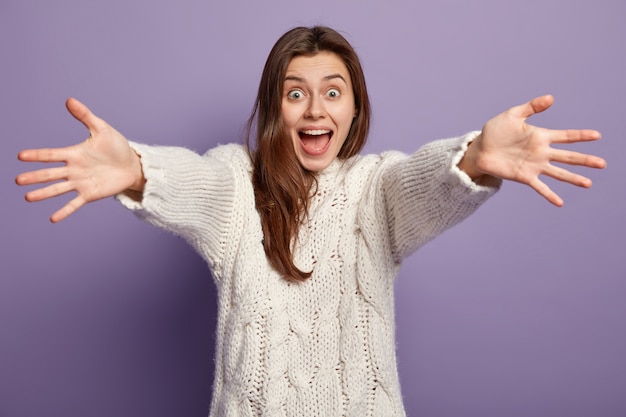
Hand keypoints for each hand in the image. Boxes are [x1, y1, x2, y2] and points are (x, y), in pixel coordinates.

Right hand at [15, 98, 144, 221]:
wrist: (132, 164)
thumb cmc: (117, 146)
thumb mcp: (102, 129)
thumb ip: (85, 116)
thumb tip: (69, 100)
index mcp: (73, 154)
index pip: (51, 155)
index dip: (37, 155)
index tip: (20, 156)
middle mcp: (73, 169)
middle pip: (50, 174)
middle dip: (34, 177)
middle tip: (18, 180)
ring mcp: (80, 183)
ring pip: (58, 189)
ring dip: (43, 194)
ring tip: (27, 198)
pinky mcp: (90, 194)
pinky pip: (75, 203)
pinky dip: (64, 211)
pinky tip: (52, 218)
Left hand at [458, 95, 605, 205]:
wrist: (480, 149)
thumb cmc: (496, 131)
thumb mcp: (512, 115)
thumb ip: (531, 107)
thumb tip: (551, 98)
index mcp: (540, 136)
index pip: (566, 136)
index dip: (581, 136)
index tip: (597, 135)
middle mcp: (541, 152)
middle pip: (568, 156)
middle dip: (585, 160)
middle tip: (602, 164)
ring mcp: (534, 166)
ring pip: (558, 173)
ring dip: (573, 178)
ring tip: (588, 184)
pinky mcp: (524, 177)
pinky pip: (540, 187)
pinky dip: (549, 195)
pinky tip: (560, 203)